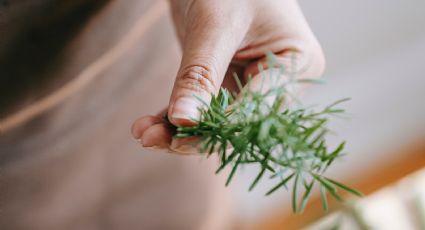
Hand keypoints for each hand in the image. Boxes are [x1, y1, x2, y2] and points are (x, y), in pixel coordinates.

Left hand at [131, 0, 324, 153]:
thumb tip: (183, 122)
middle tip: (151, 139)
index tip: (178, 137)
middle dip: (193, 134)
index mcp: (297, 64)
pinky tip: (148, 127)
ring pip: (215, 120)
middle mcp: (278, 80)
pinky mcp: (225, 80)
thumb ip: (201, 74)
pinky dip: (175, 117)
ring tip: (143, 134)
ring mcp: (251, 82)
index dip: (218, 128)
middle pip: (235, 122)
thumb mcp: (216, 25)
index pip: (256, 108)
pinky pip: (201, 106)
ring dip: (178, 130)